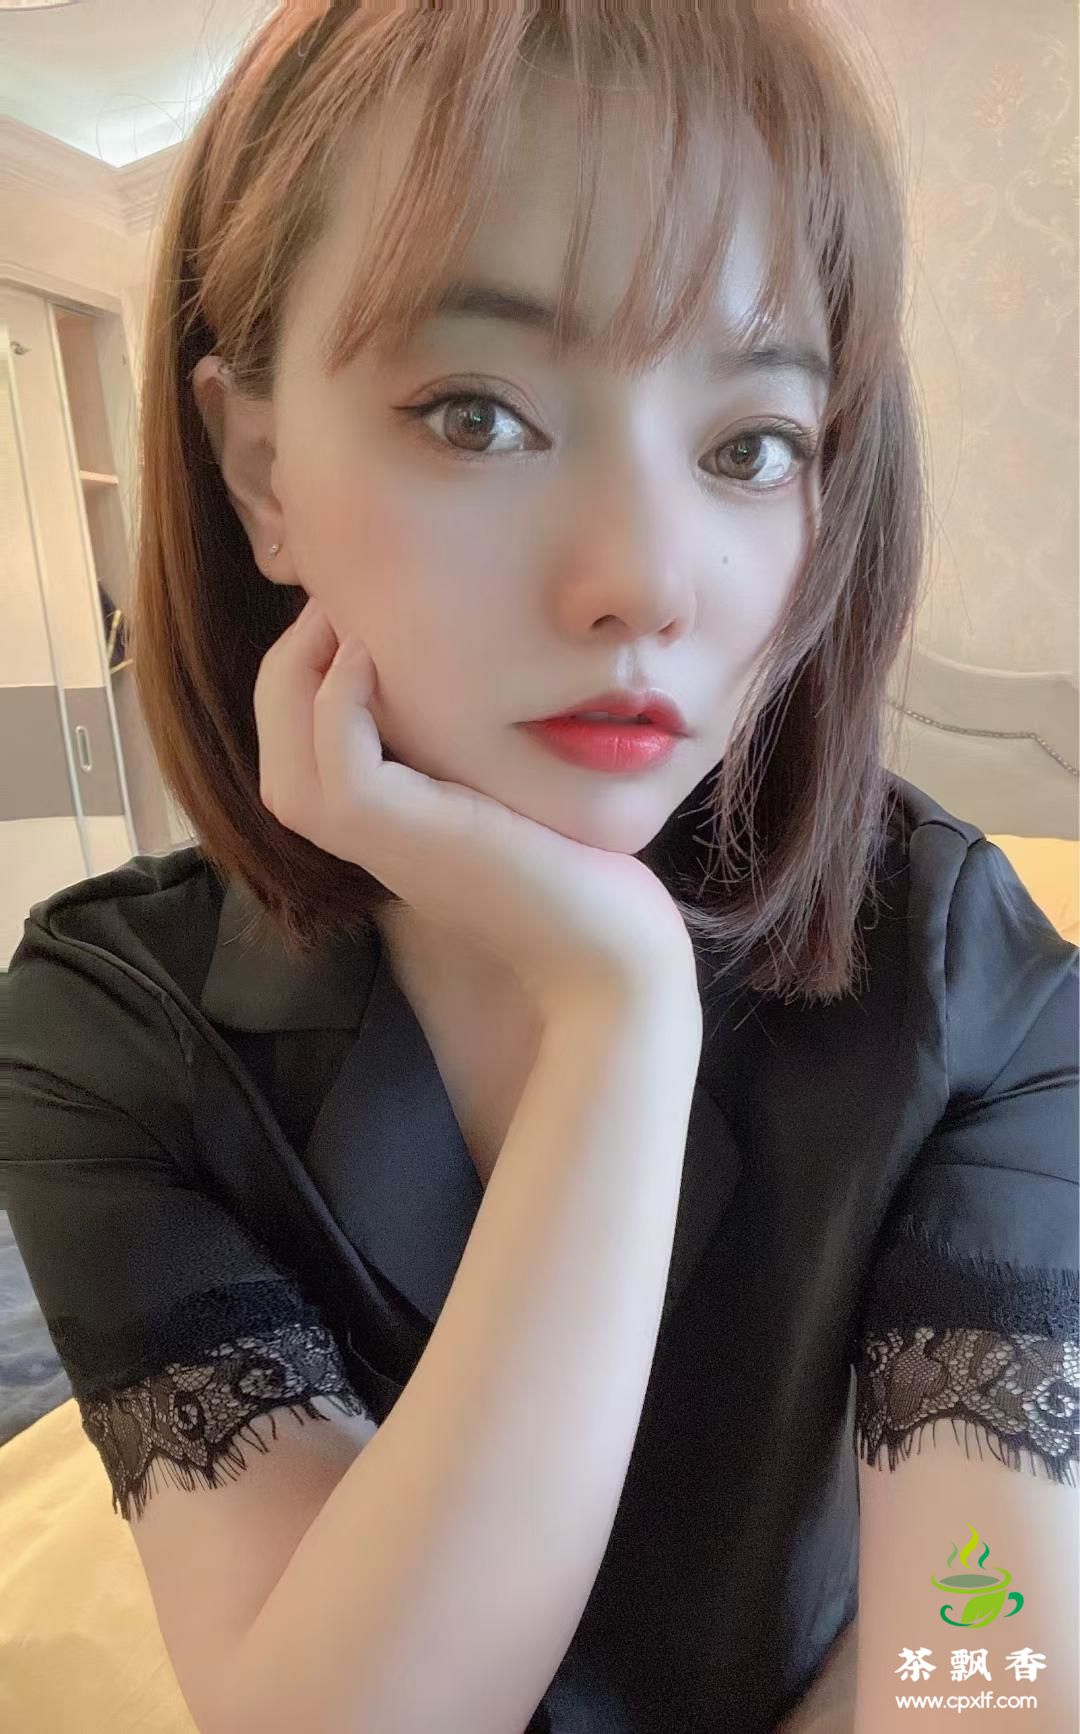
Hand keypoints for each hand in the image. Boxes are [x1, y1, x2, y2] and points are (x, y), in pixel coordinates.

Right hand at [253, 598, 699, 1016]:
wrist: (607, 958)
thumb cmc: (579, 875)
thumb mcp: (510, 791)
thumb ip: (474, 748)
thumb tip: (479, 669)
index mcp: (381, 821)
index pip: (298, 740)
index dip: (307, 668)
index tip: (352, 607)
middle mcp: (365, 835)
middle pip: (274, 740)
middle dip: (288, 658)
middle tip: (335, 596)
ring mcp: (378, 843)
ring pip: (284, 755)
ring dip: (298, 673)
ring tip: (342, 616)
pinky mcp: (405, 841)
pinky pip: (338, 766)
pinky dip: (340, 703)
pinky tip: (372, 656)